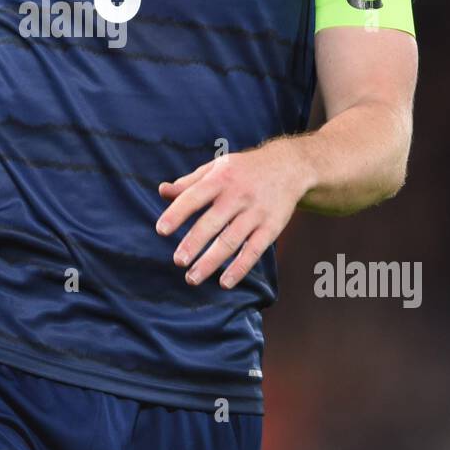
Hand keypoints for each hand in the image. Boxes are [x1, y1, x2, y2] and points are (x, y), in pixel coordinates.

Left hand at [156, 139, 311, 288]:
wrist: (288, 166)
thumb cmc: (243, 170)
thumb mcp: (217, 168)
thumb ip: (189, 183)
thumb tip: (162, 191)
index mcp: (220, 178)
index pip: (194, 197)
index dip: (177, 213)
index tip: (161, 230)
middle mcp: (238, 195)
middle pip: (213, 222)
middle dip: (194, 243)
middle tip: (178, 261)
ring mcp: (256, 212)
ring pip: (232, 240)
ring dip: (211, 261)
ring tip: (192, 278)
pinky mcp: (272, 227)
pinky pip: (254, 251)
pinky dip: (240, 268)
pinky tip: (224, 282)